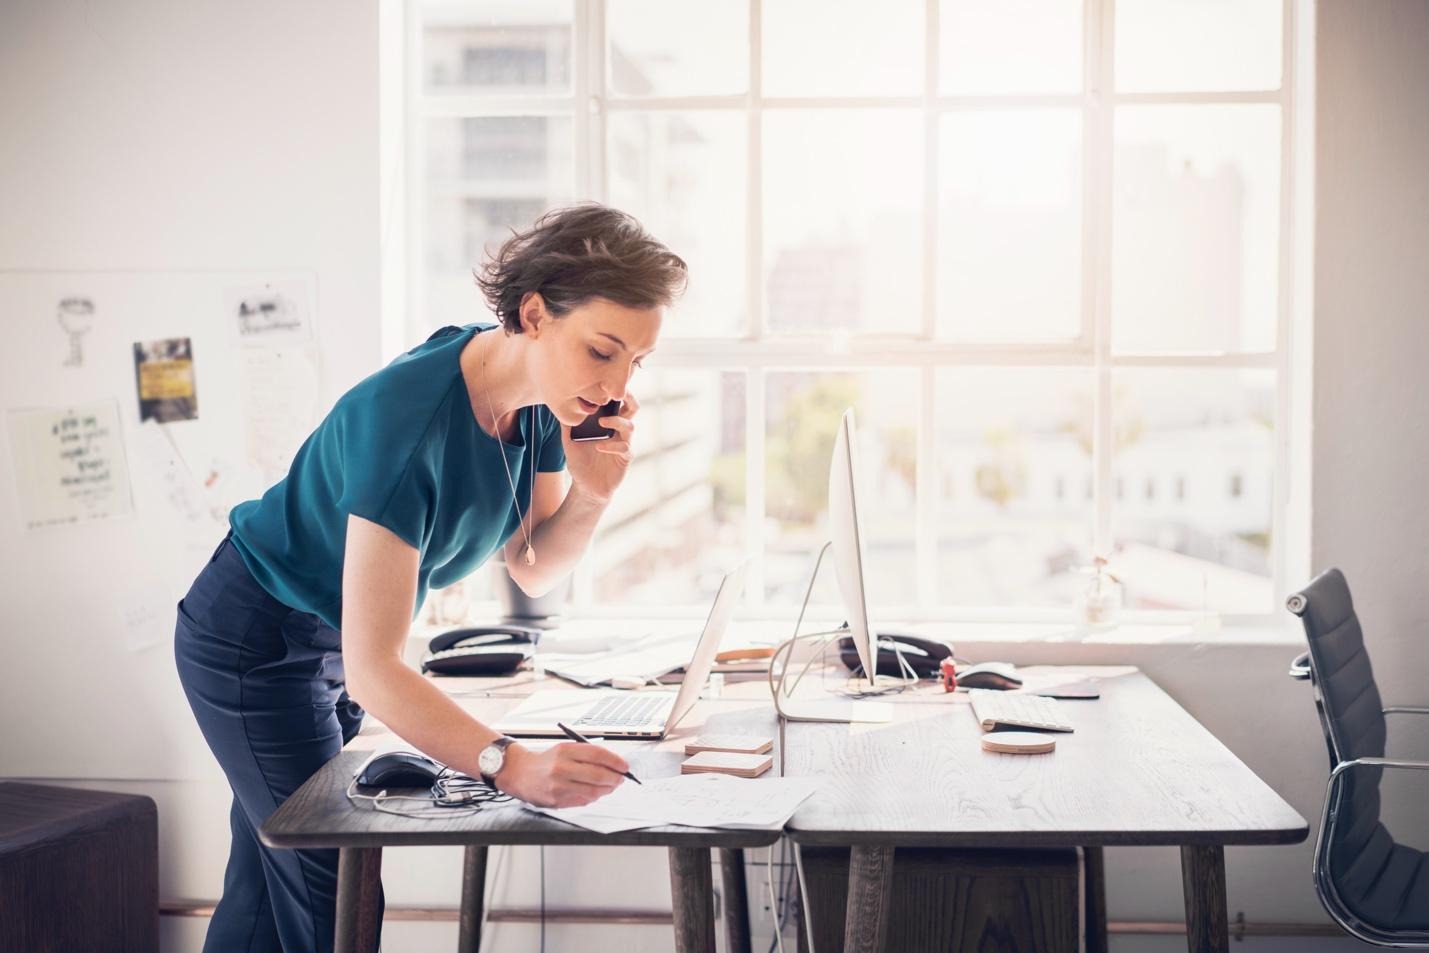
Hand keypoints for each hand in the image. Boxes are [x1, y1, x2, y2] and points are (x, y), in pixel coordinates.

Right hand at [494, 742, 629, 807]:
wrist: (520, 774)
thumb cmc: (547, 761)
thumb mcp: (565, 749)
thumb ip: (588, 755)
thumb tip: (614, 765)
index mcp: (565, 751)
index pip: (597, 754)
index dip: (615, 761)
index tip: (624, 766)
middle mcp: (561, 768)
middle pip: (598, 775)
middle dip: (615, 778)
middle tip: (621, 778)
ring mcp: (559, 786)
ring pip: (593, 791)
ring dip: (607, 789)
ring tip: (611, 786)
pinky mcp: (557, 801)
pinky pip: (583, 801)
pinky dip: (594, 797)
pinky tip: (595, 792)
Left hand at [563, 392, 640, 505]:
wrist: (585, 487)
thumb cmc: (580, 462)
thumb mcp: (569, 439)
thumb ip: (567, 423)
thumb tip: (558, 402)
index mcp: (608, 422)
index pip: (617, 401)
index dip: (615, 391)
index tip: (606, 381)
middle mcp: (619, 431)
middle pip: (632, 408)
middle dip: (628, 398)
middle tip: (616, 392)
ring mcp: (624, 444)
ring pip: (630, 426)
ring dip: (617, 421)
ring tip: (602, 422)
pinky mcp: (625, 459)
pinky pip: (625, 448)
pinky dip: (612, 445)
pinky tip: (599, 446)